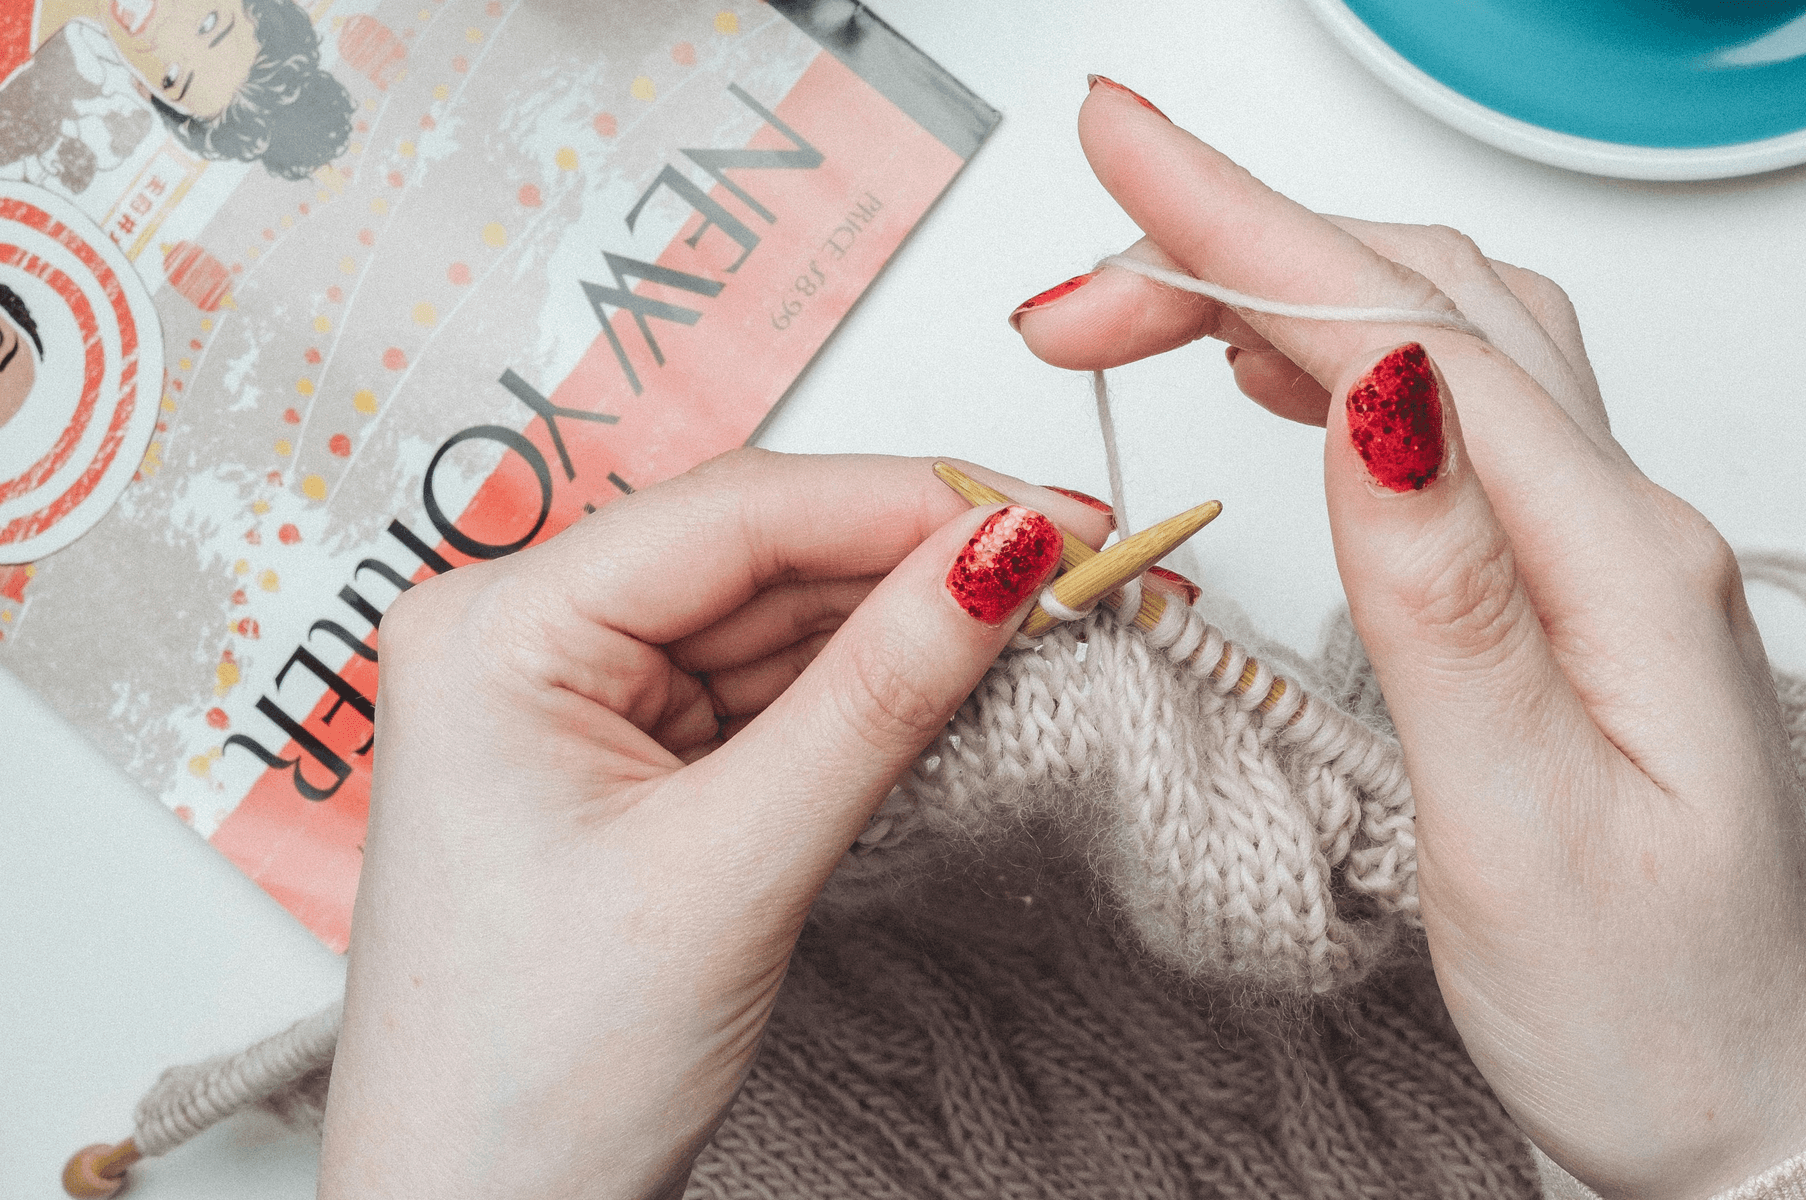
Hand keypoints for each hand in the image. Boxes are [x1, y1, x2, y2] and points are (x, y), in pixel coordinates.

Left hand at [318, 451, 1106, 1198]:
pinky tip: (958, 670)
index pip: (737, 513)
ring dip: (910, 619)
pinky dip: (870, 683)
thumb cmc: (532, 1072)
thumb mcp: (731, 868)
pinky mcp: (633, 757)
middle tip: (1081, 557)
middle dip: (926, 556)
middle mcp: (525, 640)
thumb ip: (876, 699)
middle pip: (765, 551)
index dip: (911, 501)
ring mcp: (580, 699)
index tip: (1053, 514)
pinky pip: (772, 686)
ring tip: (1047, 612)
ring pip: (781, 616)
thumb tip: (999, 558)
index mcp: (493, 632)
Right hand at [1013, 82, 1805, 1199]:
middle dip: (1242, 244)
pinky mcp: (1581, 592)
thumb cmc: (1660, 1013)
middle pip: (1429, 305)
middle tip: (1073, 273)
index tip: (1119, 149)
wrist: (1764, 1108)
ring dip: (1295, 286)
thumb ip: (1447, 600)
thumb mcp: (1525, 830)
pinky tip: (1289, 375)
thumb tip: (1376, 392)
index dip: (1249, 233)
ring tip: (1144, 298)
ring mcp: (1612, 554)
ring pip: (1448, 342)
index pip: (1414, 335)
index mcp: (1622, 568)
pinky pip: (1466, 417)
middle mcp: (1632, 530)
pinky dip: (1356, 357)